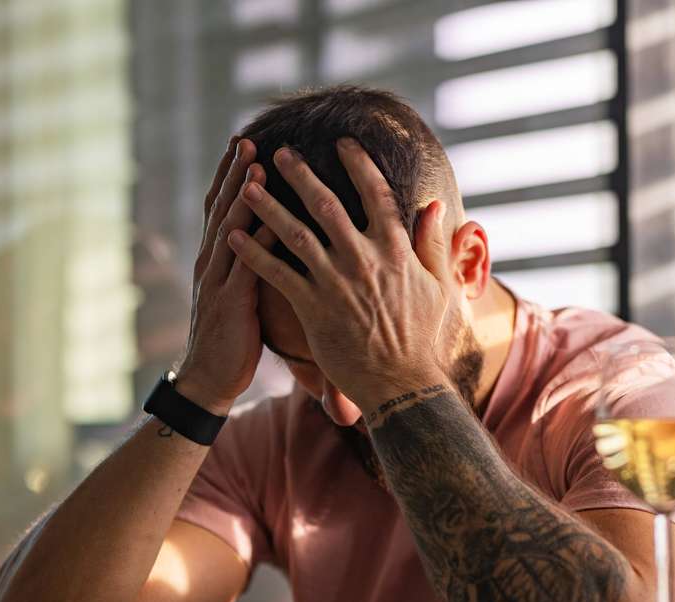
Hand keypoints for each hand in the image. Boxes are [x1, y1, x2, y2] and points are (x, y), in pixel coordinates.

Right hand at [178, 137, 277, 414]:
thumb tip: (272, 236)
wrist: (209, 379)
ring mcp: (219, 281)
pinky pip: (247, 266)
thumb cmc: (233, 336)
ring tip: (256, 165)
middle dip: (233, 173)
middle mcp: (212, 262)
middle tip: (247, 139)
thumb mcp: (241, 292)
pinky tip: (274, 220)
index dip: (229, 175)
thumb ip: (251, 263)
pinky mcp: (231, 303)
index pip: (221, 207)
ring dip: (243, 196)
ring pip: (230, 229)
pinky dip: (259, 240)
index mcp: (216, 259)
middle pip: (221, 208)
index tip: (243, 143)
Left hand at [227, 138, 451, 412]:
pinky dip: (253, 253)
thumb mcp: (441, 287)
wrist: (402, 385)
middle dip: (300, 174)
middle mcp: (363, 258)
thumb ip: (434, 244)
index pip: (376, 194)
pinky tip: (234, 237)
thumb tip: (435, 206)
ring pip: (294, 233)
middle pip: (326, 204)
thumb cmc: (424, 338)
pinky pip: (276, 273)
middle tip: (279, 152)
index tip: (344, 143)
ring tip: (246, 186)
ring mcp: (335, 282)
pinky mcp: (312, 307)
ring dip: (267, 206)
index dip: (359, 165)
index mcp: (396, 250)